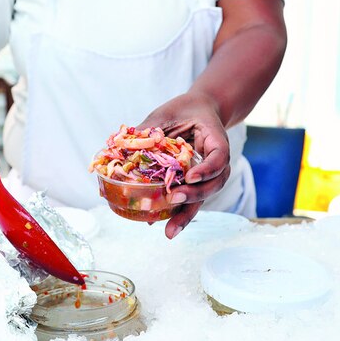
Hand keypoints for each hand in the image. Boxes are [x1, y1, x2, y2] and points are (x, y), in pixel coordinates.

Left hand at [137, 92, 230, 238]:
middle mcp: (215, 162)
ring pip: (202, 198)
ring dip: (186, 214)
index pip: (219, 157)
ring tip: (169, 231)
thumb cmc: (184, 109)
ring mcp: (206, 175)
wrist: (198, 111)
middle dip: (194, 196)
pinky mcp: (193, 183)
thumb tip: (120, 145)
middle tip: (174, 199)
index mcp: (216, 141)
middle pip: (213, 184)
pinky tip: (159, 224)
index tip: (189, 176)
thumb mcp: (167, 113)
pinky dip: (175, 212)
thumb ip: (150, 128)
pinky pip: (188, 199)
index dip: (207, 170)